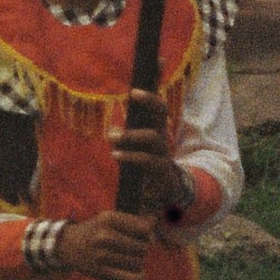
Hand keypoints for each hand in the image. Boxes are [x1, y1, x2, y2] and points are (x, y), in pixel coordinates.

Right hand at [56, 209, 158, 279]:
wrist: (70, 246)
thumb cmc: (97, 230)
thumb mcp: (111, 218)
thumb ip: (135, 221)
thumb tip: (154, 223)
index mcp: (109, 218)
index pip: (144, 229)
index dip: (148, 235)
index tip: (143, 237)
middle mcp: (104, 236)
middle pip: (143, 247)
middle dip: (142, 249)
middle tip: (133, 249)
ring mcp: (102, 254)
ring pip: (138, 263)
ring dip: (138, 263)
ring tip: (128, 259)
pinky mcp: (101, 271)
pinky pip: (131, 278)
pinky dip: (139, 278)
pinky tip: (140, 275)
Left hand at [110, 89, 189, 214]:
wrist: (168, 189)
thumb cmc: (148, 163)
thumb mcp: (137, 148)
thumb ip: (124, 138)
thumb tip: (111, 130)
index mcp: (158, 129)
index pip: (159, 108)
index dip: (150, 97)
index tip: (134, 90)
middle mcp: (163, 136)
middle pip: (162, 113)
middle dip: (149, 101)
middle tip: (132, 93)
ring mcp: (164, 152)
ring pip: (153, 136)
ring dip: (131, 134)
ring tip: (111, 136)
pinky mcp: (162, 169)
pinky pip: (148, 159)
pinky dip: (130, 156)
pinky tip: (114, 154)